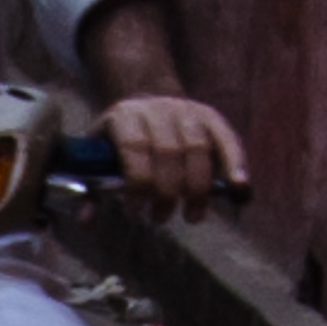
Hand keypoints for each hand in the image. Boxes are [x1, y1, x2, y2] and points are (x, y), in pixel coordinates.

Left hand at [93, 88, 245, 215]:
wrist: (145, 102)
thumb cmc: (119, 140)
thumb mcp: (99, 155)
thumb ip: (91, 188)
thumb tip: (85, 223)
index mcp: (124, 116)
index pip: (134, 149)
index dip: (138, 184)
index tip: (135, 213)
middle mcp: (156, 108)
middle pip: (169, 151)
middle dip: (167, 192)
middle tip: (161, 218)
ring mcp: (186, 109)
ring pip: (199, 148)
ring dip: (198, 188)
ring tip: (192, 216)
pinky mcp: (210, 116)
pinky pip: (227, 139)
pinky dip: (236, 164)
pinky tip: (241, 190)